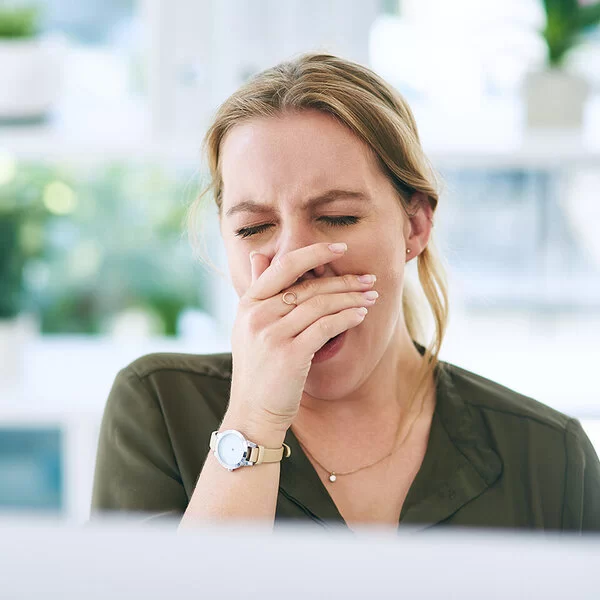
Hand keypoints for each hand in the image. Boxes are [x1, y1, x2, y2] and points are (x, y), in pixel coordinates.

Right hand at [228, 242, 378, 431]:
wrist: (253, 411)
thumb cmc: (258, 369)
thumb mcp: (249, 326)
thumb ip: (258, 291)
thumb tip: (260, 254)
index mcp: (248, 304)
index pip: (283, 267)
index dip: (314, 253)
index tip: (340, 248)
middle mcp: (257, 315)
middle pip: (308, 287)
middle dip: (343, 281)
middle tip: (369, 279)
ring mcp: (272, 335)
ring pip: (320, 305)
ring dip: (351, 299)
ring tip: (371, 297)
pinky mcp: (290, 354)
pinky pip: (326, 327)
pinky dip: (347, 318)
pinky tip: (360, 316)